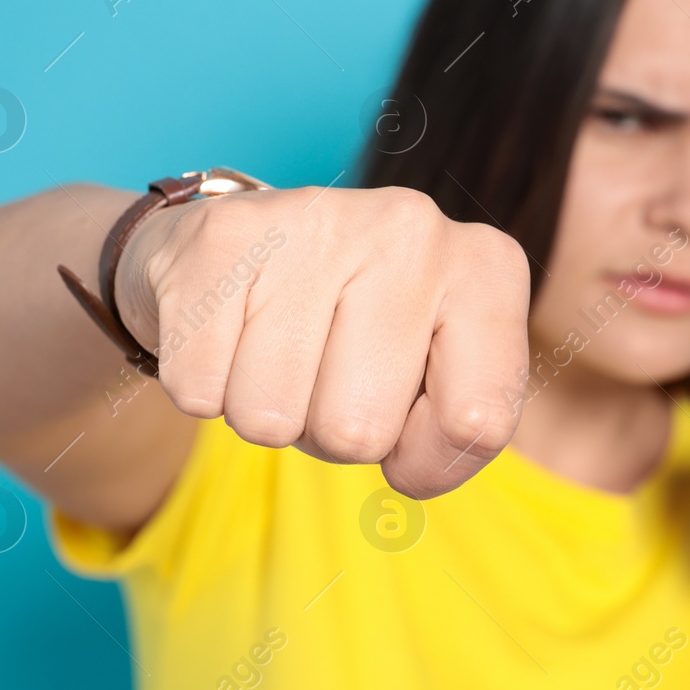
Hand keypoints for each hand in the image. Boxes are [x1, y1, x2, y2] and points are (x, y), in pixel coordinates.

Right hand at [114, 184, 529, 498]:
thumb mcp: (434, 374)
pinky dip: (205, 385)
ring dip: (265, 410)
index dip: (428, 458)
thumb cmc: (351, 330)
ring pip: (271, 420)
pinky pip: (200, 391)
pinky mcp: (220, 236)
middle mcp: (414, 229)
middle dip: (331, 430)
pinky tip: (229, 328)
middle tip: (323, 368)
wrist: (239, 250)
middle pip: (361, 433)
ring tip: (277, 346)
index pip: (479, 423)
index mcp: (488, 267)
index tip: (407, 420)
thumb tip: (408, 468)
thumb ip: (456, 431)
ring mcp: (317, 221)